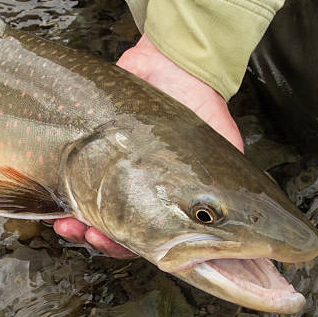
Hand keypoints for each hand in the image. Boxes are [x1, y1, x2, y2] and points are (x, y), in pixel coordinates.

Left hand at [54, 34, 243, 258]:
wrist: (169, 62)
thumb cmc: (202, 106)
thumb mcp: (225, 150)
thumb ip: (234, 190)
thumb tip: (257, 234)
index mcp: (177, 202)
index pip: (162, 243)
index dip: (145, 254)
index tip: (128, 250)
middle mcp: (146, 195)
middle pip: (122, 237)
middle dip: (106, 243)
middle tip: (94, 238)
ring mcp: (115, 180)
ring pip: (94, 219)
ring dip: (82, 230)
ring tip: (70, 226)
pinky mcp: (91, 161)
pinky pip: (74, 192)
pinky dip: (66, 206)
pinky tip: (60, 211)